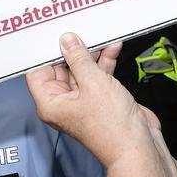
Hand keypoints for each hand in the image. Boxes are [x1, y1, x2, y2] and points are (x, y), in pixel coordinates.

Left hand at [26, 34, 158, 167]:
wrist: (137, 145)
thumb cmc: (111, 126)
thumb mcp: (93, 83)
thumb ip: (79, 59)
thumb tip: (68, 42)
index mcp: (51, 103)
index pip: (39, 72)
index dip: (47, 53)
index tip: (57, 35)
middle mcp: (64, 103)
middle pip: (62, 69)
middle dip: (74, 50)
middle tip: (82, 31)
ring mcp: (84, 100)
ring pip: (83, 70)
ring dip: (93, 54)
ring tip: (101, 36)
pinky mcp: (101, 98)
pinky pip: (98, 75)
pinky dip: (105, 62)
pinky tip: (113, 48)